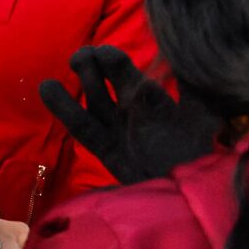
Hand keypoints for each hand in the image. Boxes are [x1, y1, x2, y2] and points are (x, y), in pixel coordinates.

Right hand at [39, 46, 217, 184]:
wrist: (186, 193)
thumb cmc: (195, 154)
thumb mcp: (201, 117)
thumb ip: (193, 89)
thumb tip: (185, 56)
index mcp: (153, 97)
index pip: (127, 70)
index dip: (111, 59)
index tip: (101, 54)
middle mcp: (132, 109)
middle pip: (105, 79)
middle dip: (91, 64)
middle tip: (81, 59)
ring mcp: (116, 128)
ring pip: (91, 98)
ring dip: (78, 83)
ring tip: (64, 70)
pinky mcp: (104, 149)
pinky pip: (81, 126)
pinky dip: (64, 107)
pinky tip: (47, 87)